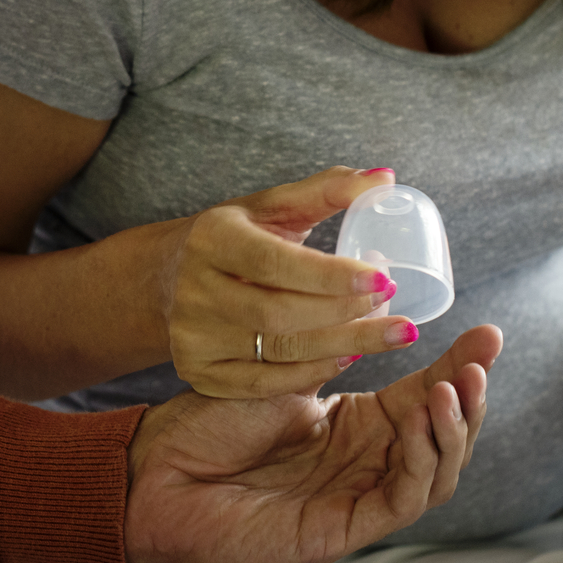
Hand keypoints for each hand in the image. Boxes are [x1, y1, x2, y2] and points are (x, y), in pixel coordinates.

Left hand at [124, 325, 499, 562]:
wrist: (155, 470)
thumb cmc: (208, 422)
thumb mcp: (287, 371)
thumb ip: (340, 349)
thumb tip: (387, 300)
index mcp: (357, 426)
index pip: (425, 397)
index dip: (460, 369)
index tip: (489, 335)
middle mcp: (365, 463)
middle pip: (444, 439)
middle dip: (469, 400)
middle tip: (478, 364)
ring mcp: (356, 499)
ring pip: (436, 475)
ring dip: (454, 432)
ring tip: (452, 390)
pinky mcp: (341, 531)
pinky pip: (402, 501)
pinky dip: (424, 464)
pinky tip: (423, 424)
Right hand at [158, 167, 419, 397]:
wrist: (170, 277)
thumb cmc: (238, 237)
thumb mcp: (273, 206)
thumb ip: (328, 190)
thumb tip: (386, 178)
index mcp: (212, 238)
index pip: (275, 262)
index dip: (332, 276)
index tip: (383, 278)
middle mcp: (194, 290)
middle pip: (279, 314)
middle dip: (345, 314)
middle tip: (392, 304)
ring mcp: (192, 337)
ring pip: (277, 352)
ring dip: (341, 345)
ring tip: (386, 332)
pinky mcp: (198, 372)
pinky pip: (264, 384)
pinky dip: (312, 373)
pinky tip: (347, 356)